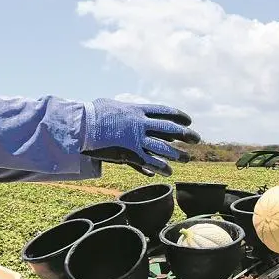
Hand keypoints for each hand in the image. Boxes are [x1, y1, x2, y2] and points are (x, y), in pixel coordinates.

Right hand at [82, 99, 200, 176]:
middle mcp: (140, 123)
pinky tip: (168, 172)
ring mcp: (136, 139)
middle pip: (169, 128)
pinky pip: (148, 161)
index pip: (164, 111)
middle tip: (196, 139)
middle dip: (184, 134)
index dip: (178, 116)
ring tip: (187, 159)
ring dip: (176, 154)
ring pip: (162, 147)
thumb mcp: (112, 106)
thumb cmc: (93, 114)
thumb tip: (130, 112)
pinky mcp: (129, 153)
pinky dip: (160, 167)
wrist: (82, 125)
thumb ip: (125, 111)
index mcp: (137, 110)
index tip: (188, 120)